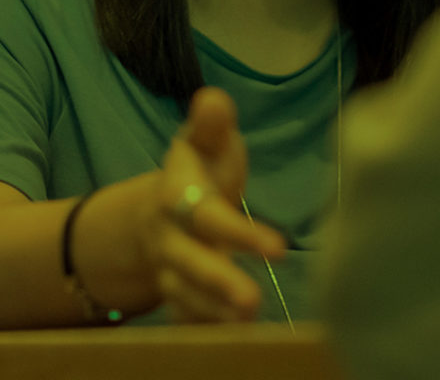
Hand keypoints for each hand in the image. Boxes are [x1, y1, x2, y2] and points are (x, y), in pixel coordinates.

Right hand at [146, 87, 285, 322]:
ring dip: (214, 312)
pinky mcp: (177, 294)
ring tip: (250, 322)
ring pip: (186, 297)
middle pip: (190, 264)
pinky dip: (205, 330)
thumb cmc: (199, 168)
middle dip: (219, 284)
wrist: (159, 208)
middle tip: (253, 302)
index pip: (208, 217)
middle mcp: (170, 237)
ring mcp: (170, 270)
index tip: (280, 249)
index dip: (240, 234)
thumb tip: (213, 99)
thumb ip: (212, 123)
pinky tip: (238, 340)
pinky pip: (185, 318)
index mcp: (177, 195)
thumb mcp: (203, 140)